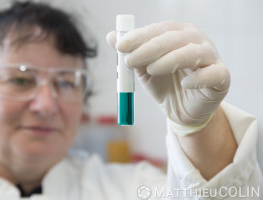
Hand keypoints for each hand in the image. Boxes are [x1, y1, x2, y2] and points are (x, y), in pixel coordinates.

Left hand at [107, 21, 229, 132]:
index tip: (120, 46)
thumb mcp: (143, 69)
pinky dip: (199, 78)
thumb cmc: (164, 85)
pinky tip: (185, 84)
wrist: (181, 110)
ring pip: (193, 52)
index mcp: (177, 34)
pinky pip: (214, 74)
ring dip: (170, 60)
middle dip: (149, 48)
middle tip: (130, 60)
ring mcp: (211, 58)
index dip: (139, 36)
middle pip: (174, 38)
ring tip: (151, 70)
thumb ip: (131, 53)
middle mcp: (196, 40)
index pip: (158, 30)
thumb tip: (111, 36)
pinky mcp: (221, 77)